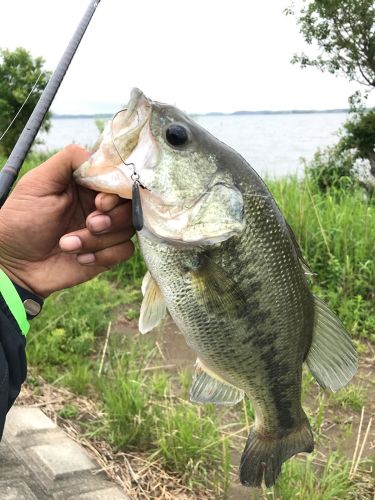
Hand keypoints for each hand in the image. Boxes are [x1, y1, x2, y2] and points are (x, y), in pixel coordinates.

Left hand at [0, 145, 133, 296]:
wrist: (14, 265)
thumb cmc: (21, 221)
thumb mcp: (39, 182)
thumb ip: (69, 160)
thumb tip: (100, 158)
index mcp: (86, 186)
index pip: (119, 181)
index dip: (116, 192)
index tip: (99, 202)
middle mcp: (99, 206)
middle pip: (131, 205)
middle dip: (112, 218)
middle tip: (89, 224)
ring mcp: (105, 231)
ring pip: (128, 229)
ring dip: (99, 240)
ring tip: (68, 245)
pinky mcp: (107, 254)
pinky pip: (125, 250)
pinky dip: (104, 255)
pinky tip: (80, 258)